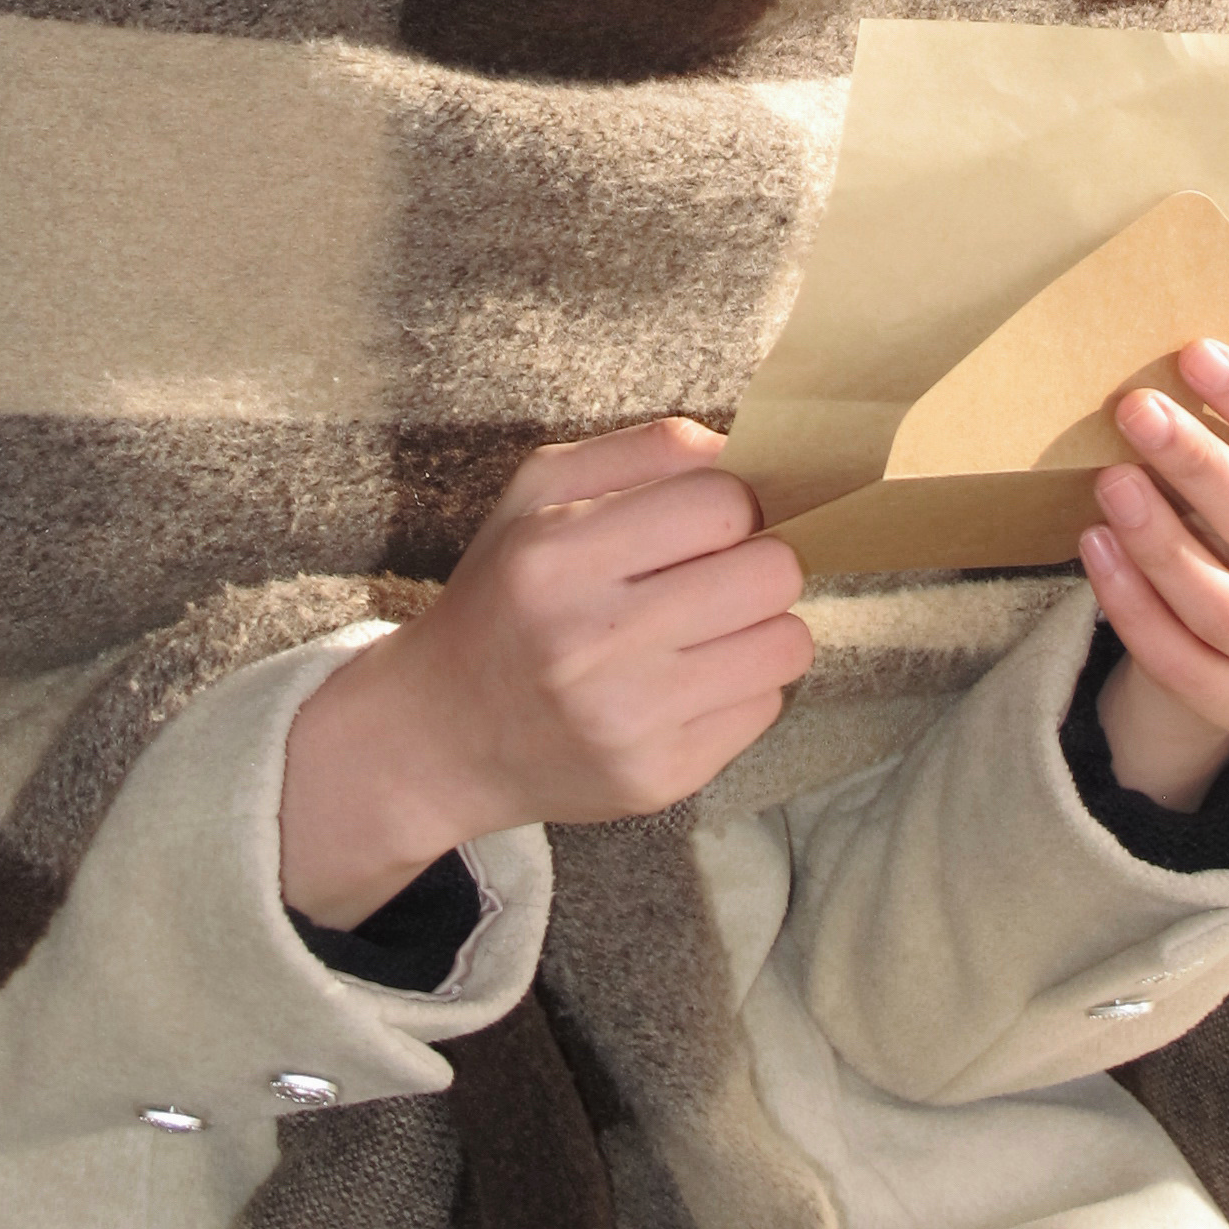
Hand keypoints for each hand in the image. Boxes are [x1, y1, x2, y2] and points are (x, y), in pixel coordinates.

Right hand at [278, 418, 814, 925]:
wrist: (441, 734)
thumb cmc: (504, 596)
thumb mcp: (538, 494)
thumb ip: (643, 451)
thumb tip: (746, 450)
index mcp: (555, 557)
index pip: (722, 504)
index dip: (734, 502)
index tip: (710, 519)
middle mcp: (590, 643)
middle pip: (771, 574)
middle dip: (760, 560)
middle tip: (719, 571)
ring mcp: (629, 721)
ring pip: (787, 644)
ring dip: (760, 625)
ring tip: (707, 626)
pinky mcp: (659, 779)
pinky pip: (766, 708)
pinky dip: (741, 686)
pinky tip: (687, 681)